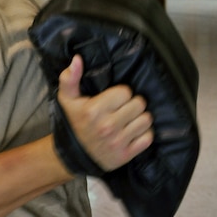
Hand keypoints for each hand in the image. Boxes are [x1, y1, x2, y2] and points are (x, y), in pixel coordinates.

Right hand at [56, 55, 153, 171]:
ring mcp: (118, 142)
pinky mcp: (126, 155)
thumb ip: (70, 78)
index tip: (114, 100)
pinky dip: (144, 135)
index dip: (122, 94)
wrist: (73, 157)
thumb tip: (77, 59)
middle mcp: (107, 126)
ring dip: (140, 118)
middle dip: (132, 104)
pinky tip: (133, 133)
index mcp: (94, 110)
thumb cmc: (75, 123)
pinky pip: (148, 138)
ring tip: (129, 120)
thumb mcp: (67, 100)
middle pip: (139, 104)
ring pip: (146, 120)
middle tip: (122, 109)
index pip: (126, 92)